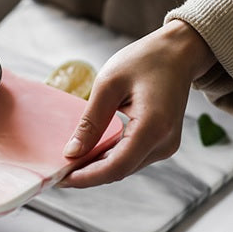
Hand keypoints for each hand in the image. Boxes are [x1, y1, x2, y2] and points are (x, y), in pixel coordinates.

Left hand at [59, 20, 216, 187]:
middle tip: (55, 172)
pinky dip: (107, 158)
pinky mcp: (161, 142)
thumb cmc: (144, 61)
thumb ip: (91, 121)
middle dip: (86, 174)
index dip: (86, 177)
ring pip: (124, 167)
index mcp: (153, 127)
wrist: (177, 53)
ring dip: (96, 168)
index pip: (116, 166)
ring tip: (66, 163)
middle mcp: (163, 143)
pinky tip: (87, 153)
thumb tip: (72, 152)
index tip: (59, 179)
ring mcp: (165, 145)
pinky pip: (130, 157)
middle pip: (119, 170)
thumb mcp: (108, 85)